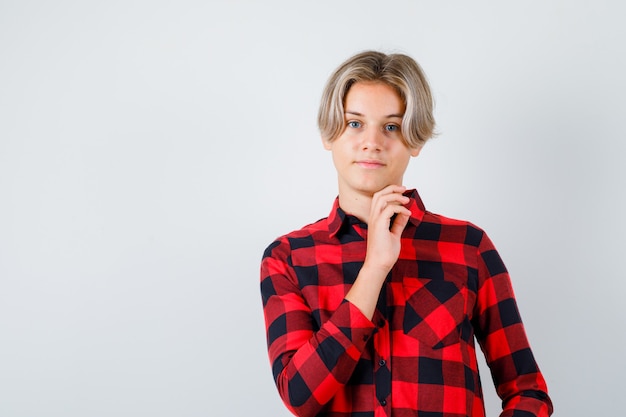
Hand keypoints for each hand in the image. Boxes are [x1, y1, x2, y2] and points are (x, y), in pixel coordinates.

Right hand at [344, 185, 410, 318]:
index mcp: (375, 219)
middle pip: (378, 195)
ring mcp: (375, 221)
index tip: (403, 194)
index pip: (379, 199)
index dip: (390, 192)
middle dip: (392, 189)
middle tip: (404, 189)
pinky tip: (407, 213)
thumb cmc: (384, 253)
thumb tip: (405, 214)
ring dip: (395, 196)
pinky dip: (399, 208)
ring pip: (381, 198)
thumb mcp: (395, 235)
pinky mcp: (379, 226)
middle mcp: (373, 218)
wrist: (379, 265)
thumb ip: (398, 223)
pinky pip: (388, 209)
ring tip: (407, 199)